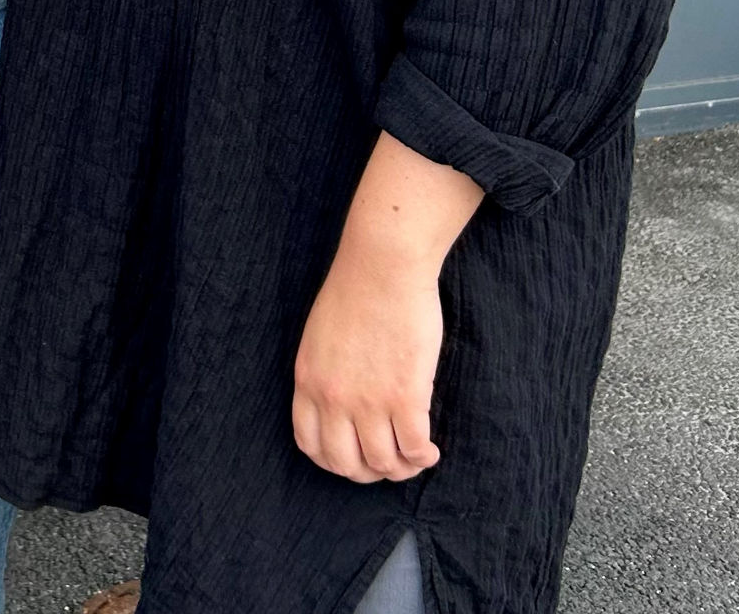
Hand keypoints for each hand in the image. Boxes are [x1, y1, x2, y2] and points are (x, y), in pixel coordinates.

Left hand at [291, 130, 481, 484]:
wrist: (381, 264)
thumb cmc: (355, 292)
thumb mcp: (320, 337)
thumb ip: (325, 375)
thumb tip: (341, 410)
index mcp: (307, 379)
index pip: (310, 445)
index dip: (335, 462)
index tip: (355, 458)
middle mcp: (333, 396)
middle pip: (345, 464)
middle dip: (369, 473)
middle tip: (390, 462)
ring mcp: (368, 399)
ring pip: (383, 463)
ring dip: (402, 468)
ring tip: (415, 455)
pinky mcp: (406, 395)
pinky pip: (414, 449)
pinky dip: (424, 457)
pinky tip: (430, 448)